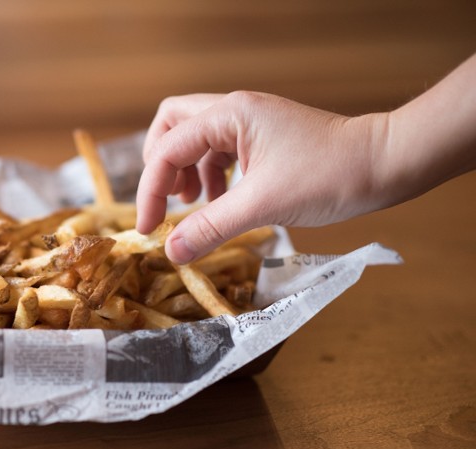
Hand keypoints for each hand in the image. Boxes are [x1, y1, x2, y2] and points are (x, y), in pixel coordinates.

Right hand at [136, 91, 388, 262]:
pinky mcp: (264, 138)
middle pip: (172, 125)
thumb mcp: (263, 205)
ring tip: (194, 205)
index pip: (168, 149)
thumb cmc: (329, 176)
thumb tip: (171, 252)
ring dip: (186, 170)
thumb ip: (212, 227)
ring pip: (196, 138)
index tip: (150, 229)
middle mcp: (234, 110)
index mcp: (229, 115)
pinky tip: (221, 202)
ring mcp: (250, 122)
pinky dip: (211, 175)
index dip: (151, 190)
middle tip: (167, 200)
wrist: (384, 164)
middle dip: (161, 164)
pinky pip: (220, 150)